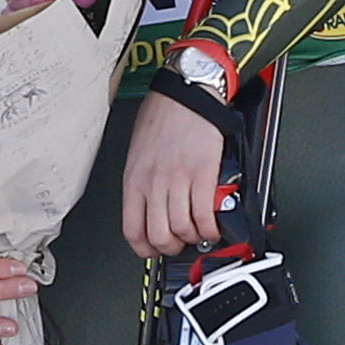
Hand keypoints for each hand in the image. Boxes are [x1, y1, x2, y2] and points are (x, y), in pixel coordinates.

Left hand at [120, 88, 238, 263]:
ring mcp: (178, 181)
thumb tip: (150, 209)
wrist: (186, 95)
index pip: (133, 230)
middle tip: (180, 243)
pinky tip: (212, 225)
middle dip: (172, 247)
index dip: (145, 249)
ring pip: (183, 230)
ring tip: (198, 233)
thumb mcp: (137, 154)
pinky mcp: (202, 175)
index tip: (155, 250)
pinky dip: (211, 228)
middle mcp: (153, 183)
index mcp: (134, 180)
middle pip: (159, 236)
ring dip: (194, 238)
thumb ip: (141, 184)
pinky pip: (205, 215)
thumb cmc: (162, 117)